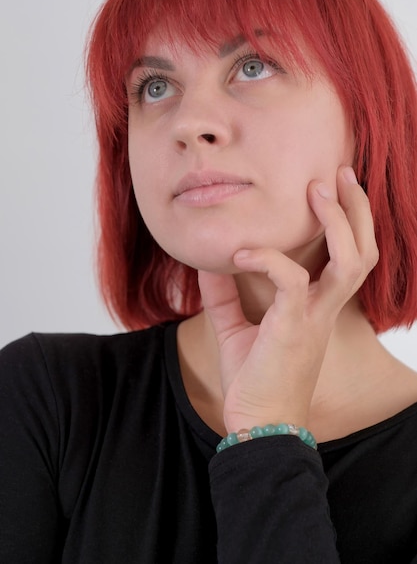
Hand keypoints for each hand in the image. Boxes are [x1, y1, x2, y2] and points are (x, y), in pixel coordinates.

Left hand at [198, 166, 378, 432]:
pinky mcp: (293, 326)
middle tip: (341, 174)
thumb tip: (207, 265)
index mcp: (316, 308)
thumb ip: (223, 296)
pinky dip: (269, 259)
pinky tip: (241, 255)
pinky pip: (292, 280)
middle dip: (357, 211)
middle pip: (363, 252)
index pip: (347, 258)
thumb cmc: (252, 382)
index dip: (348, 224)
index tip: (332, 191)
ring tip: (318, 191)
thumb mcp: (233, 329)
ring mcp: (314, 317)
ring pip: (349, 261)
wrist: (257, 427)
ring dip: (337, 223)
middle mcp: (324, 309)